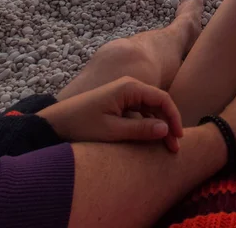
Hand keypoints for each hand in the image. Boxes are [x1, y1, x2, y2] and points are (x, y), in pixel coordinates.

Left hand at [37, 77, 182, 152]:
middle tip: (174, 148)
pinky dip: (149, 125)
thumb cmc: (82, 125)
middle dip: (168, 124)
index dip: (174, 117)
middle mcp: (129, 87)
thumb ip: (140, 129)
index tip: (178, 137)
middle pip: (158, 103)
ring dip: (160, 126)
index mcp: (129, 87)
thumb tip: (166, 129)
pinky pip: (141, 112)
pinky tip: (152, 140)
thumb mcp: (112, 131)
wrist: (56, 123)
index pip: (162, 98)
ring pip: (151, 109)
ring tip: (166, 147)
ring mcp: (125, 95)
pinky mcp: (120, 103)